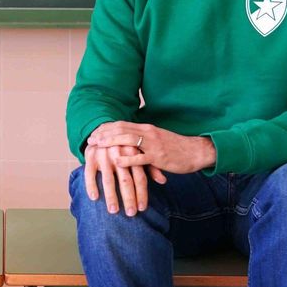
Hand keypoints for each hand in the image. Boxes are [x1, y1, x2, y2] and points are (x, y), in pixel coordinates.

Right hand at [83, 142, 161, 216]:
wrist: (101, 130)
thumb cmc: (123, 146)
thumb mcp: (137, 154)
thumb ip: (150, 167)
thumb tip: (163, 181)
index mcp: (133, 154)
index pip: (140, 177)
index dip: (142, 193)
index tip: (142, 208)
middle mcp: (119, 154)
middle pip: (126, 180)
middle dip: (129, 198)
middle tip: (131, 214)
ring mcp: (104, 155)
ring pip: (108, 179)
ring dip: (111, 196)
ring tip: (113, 211)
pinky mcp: (90, 156)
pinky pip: (90, 173)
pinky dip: (91, 185)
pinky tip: (94, 197)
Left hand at [88, 121, 216, 174]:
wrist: (196, 151)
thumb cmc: (176, 148)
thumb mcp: (157, 139)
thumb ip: (143, 139)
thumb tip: (128, 143)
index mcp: (147, 128)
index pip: (122, 124)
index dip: (107, 128)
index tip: (94, 132)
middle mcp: (148, 133)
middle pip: (122, 129)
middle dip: (104, 134)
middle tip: (90, 139)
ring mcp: (153, 144)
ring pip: (128, 140)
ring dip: (111, 142)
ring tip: (98, 146)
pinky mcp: (159, 157)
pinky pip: (140, 157)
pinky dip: (127, 159)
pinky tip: (115, 161)